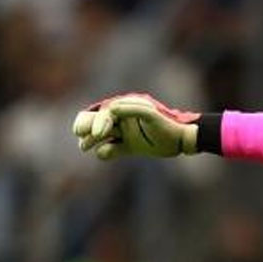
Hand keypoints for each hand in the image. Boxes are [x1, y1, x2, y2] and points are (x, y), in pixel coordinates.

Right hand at [73, 93, 200, 159]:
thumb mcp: (151, 115)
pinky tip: (104, 153)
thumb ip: (132, 110)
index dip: (98, 122)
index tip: (100, 134)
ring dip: (90, 140)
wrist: (181, 140)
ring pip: (100, 136)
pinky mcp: (129, 146)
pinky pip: (111, 149)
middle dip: (86, 127)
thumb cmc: (167, 125)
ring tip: (84, 147)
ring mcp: (124, 133)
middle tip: (80, 135)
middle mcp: (122, 119)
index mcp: (125, 108)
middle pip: (95, 121)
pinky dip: (105, 152)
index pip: (104, 113)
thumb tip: (111, 109)